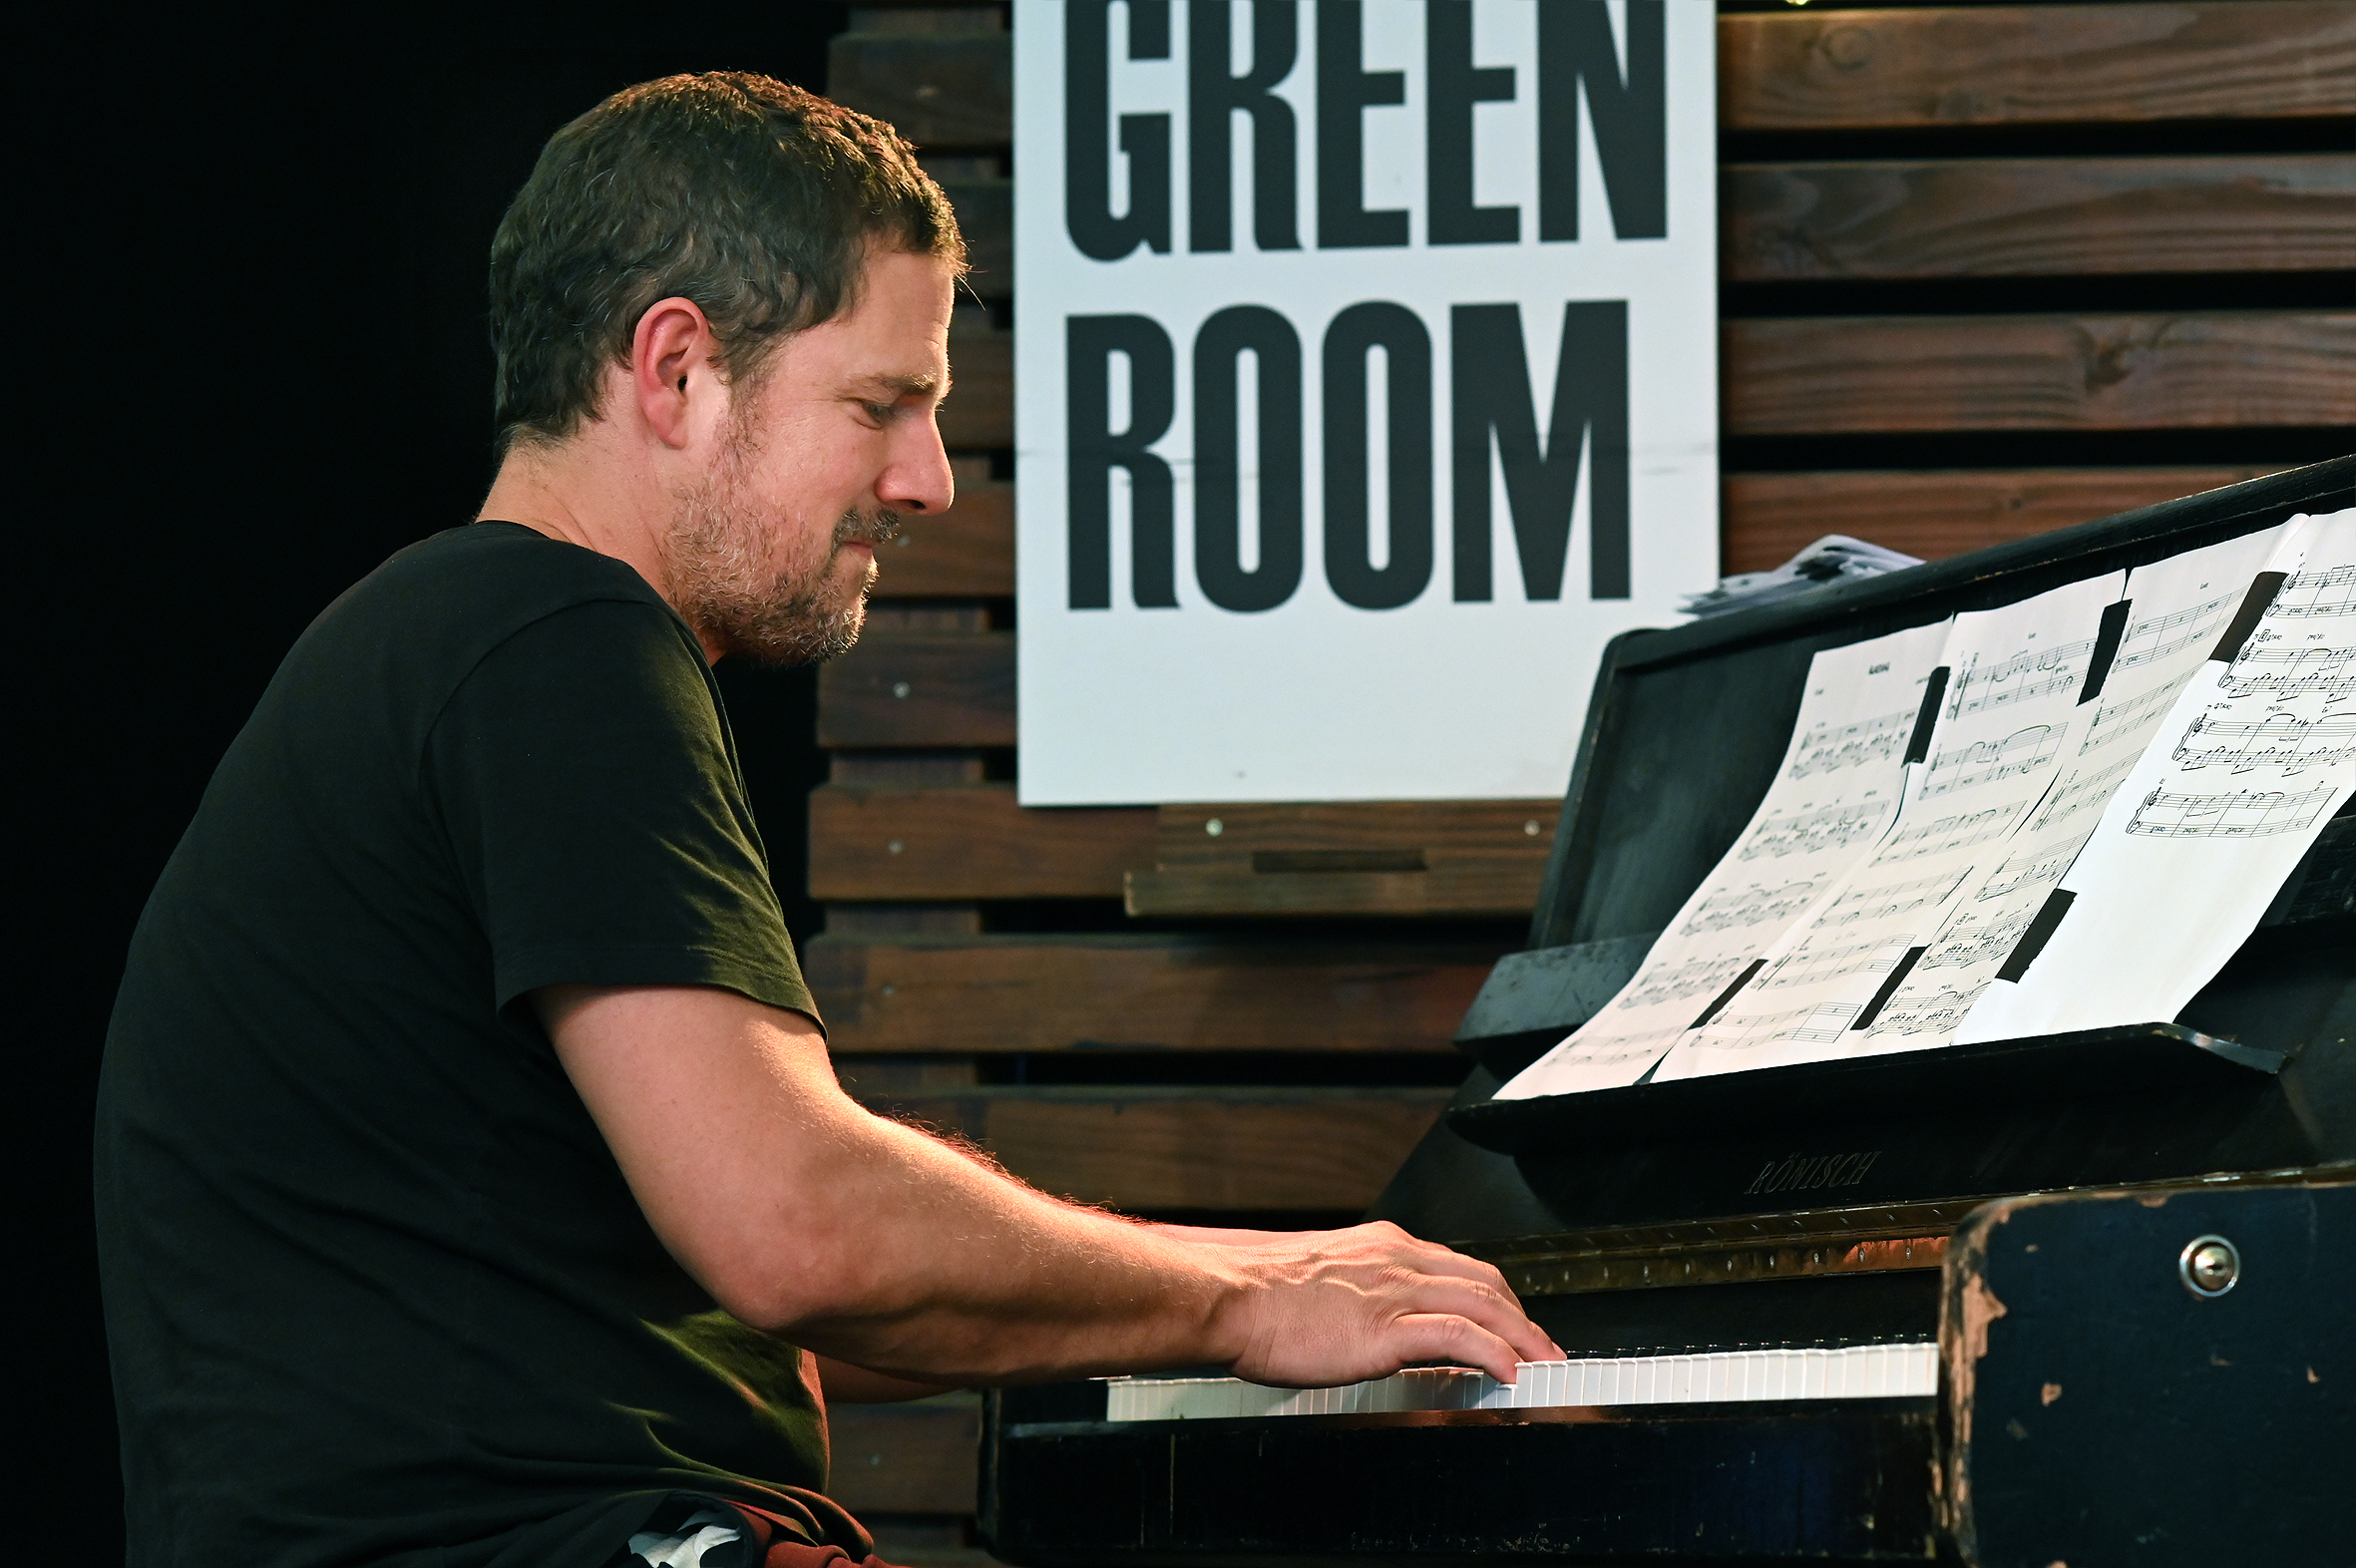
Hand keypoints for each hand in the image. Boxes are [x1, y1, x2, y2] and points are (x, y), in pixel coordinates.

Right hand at [1206, 1221, 1563, 1387]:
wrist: (1226, 1296)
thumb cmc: (1255, 1295)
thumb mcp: (1319, 1280)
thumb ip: (1355, 1292)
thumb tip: (1366, 1319)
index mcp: (1380, 1246)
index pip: (1457, 1266)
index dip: (1493, 1296)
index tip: (1509, 1321)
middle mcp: (1396, 1259)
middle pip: (1485, 1281)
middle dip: (1523, 1315)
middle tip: (1543, 1347)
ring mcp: (1395, 1290)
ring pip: (1485, 1305)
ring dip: (1524, 1337)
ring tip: (1545, 1364)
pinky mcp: (1388, 1327)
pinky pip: (1460, 1336)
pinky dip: (1494, 1353)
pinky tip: (1509, 1373)